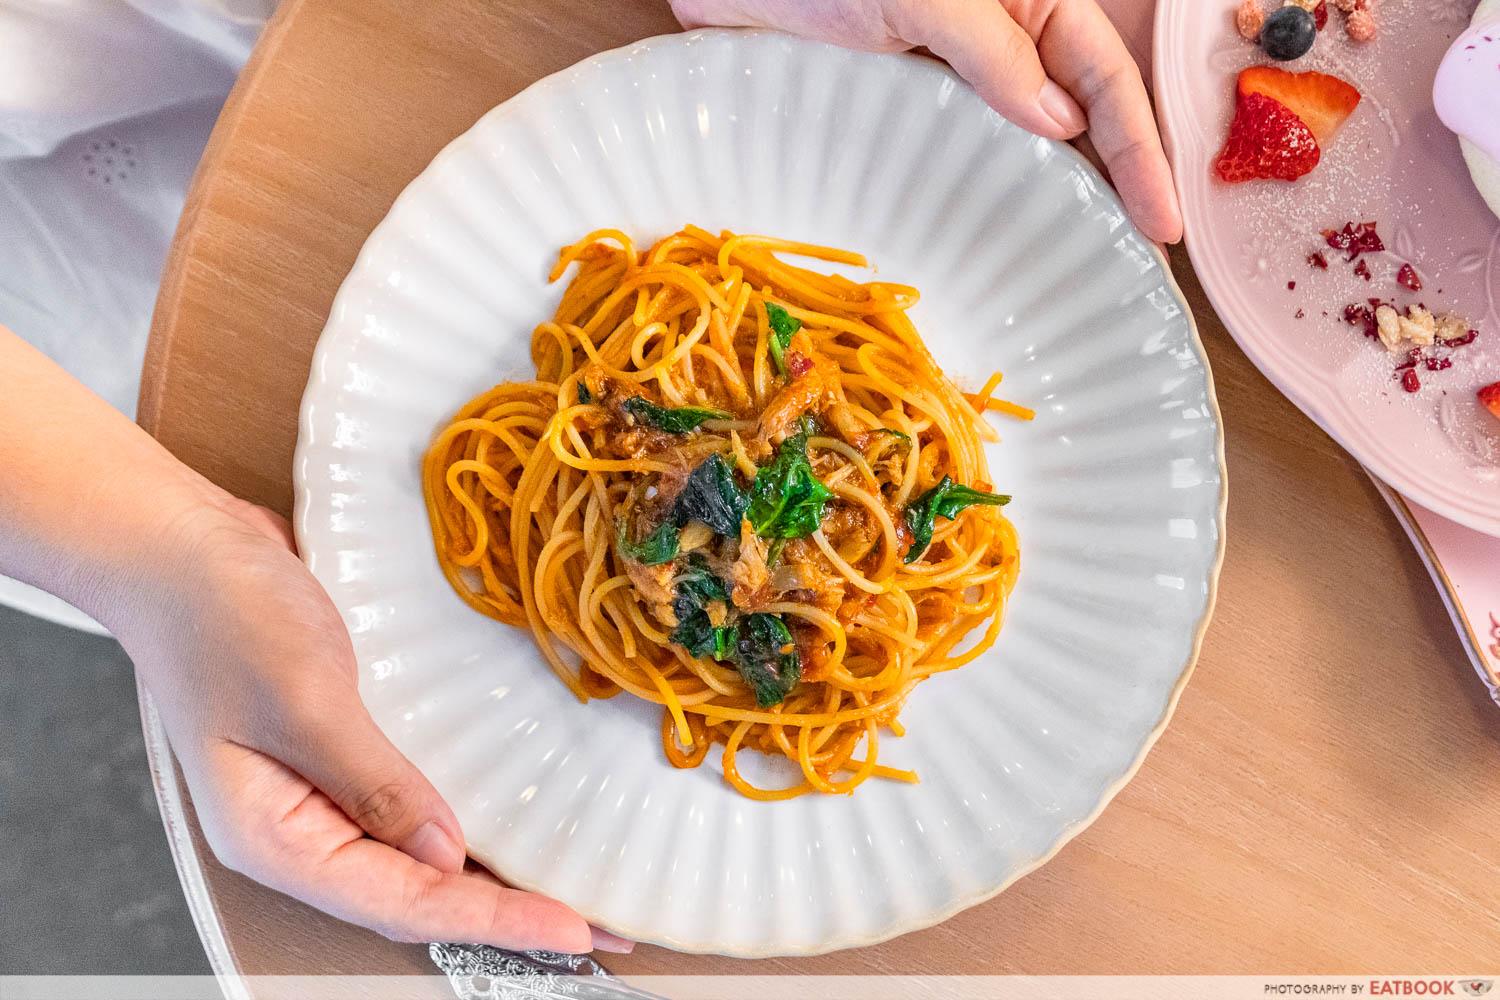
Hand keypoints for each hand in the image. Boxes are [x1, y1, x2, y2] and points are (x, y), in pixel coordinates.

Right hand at [119, 491, 632, 953]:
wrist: (181, 548)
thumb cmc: (223, 614)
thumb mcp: (305, 695)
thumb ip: (374, 783)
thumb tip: (444, 855)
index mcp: (274, 838)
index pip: (402, 902)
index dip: (495, 920)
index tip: (573, 929)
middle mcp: (299, 833)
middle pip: (416, 898)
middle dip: (508, 915)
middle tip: (601, 925)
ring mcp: (319, 798)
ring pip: (418, 864)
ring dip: (495, 879)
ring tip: (574, 892)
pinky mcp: (342, 757)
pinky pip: (412, 811)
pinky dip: (465, 827)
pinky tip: (517, 828)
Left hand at [670, 0, 1182, 243]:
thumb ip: (995, 53)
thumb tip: (1064, 124)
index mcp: (1027, 0)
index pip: (1105, 76)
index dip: (1139, 148)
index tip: (1160, 218)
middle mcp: (996, 39)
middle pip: (1074, 114)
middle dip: (1111, 177)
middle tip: (1137, 250)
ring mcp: (946, 77)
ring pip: (1015, 143)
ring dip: (1044, 194)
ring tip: (1073, 256)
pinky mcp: (893, 108)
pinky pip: (947, 159)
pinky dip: (972, 196)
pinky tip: (987, 235)